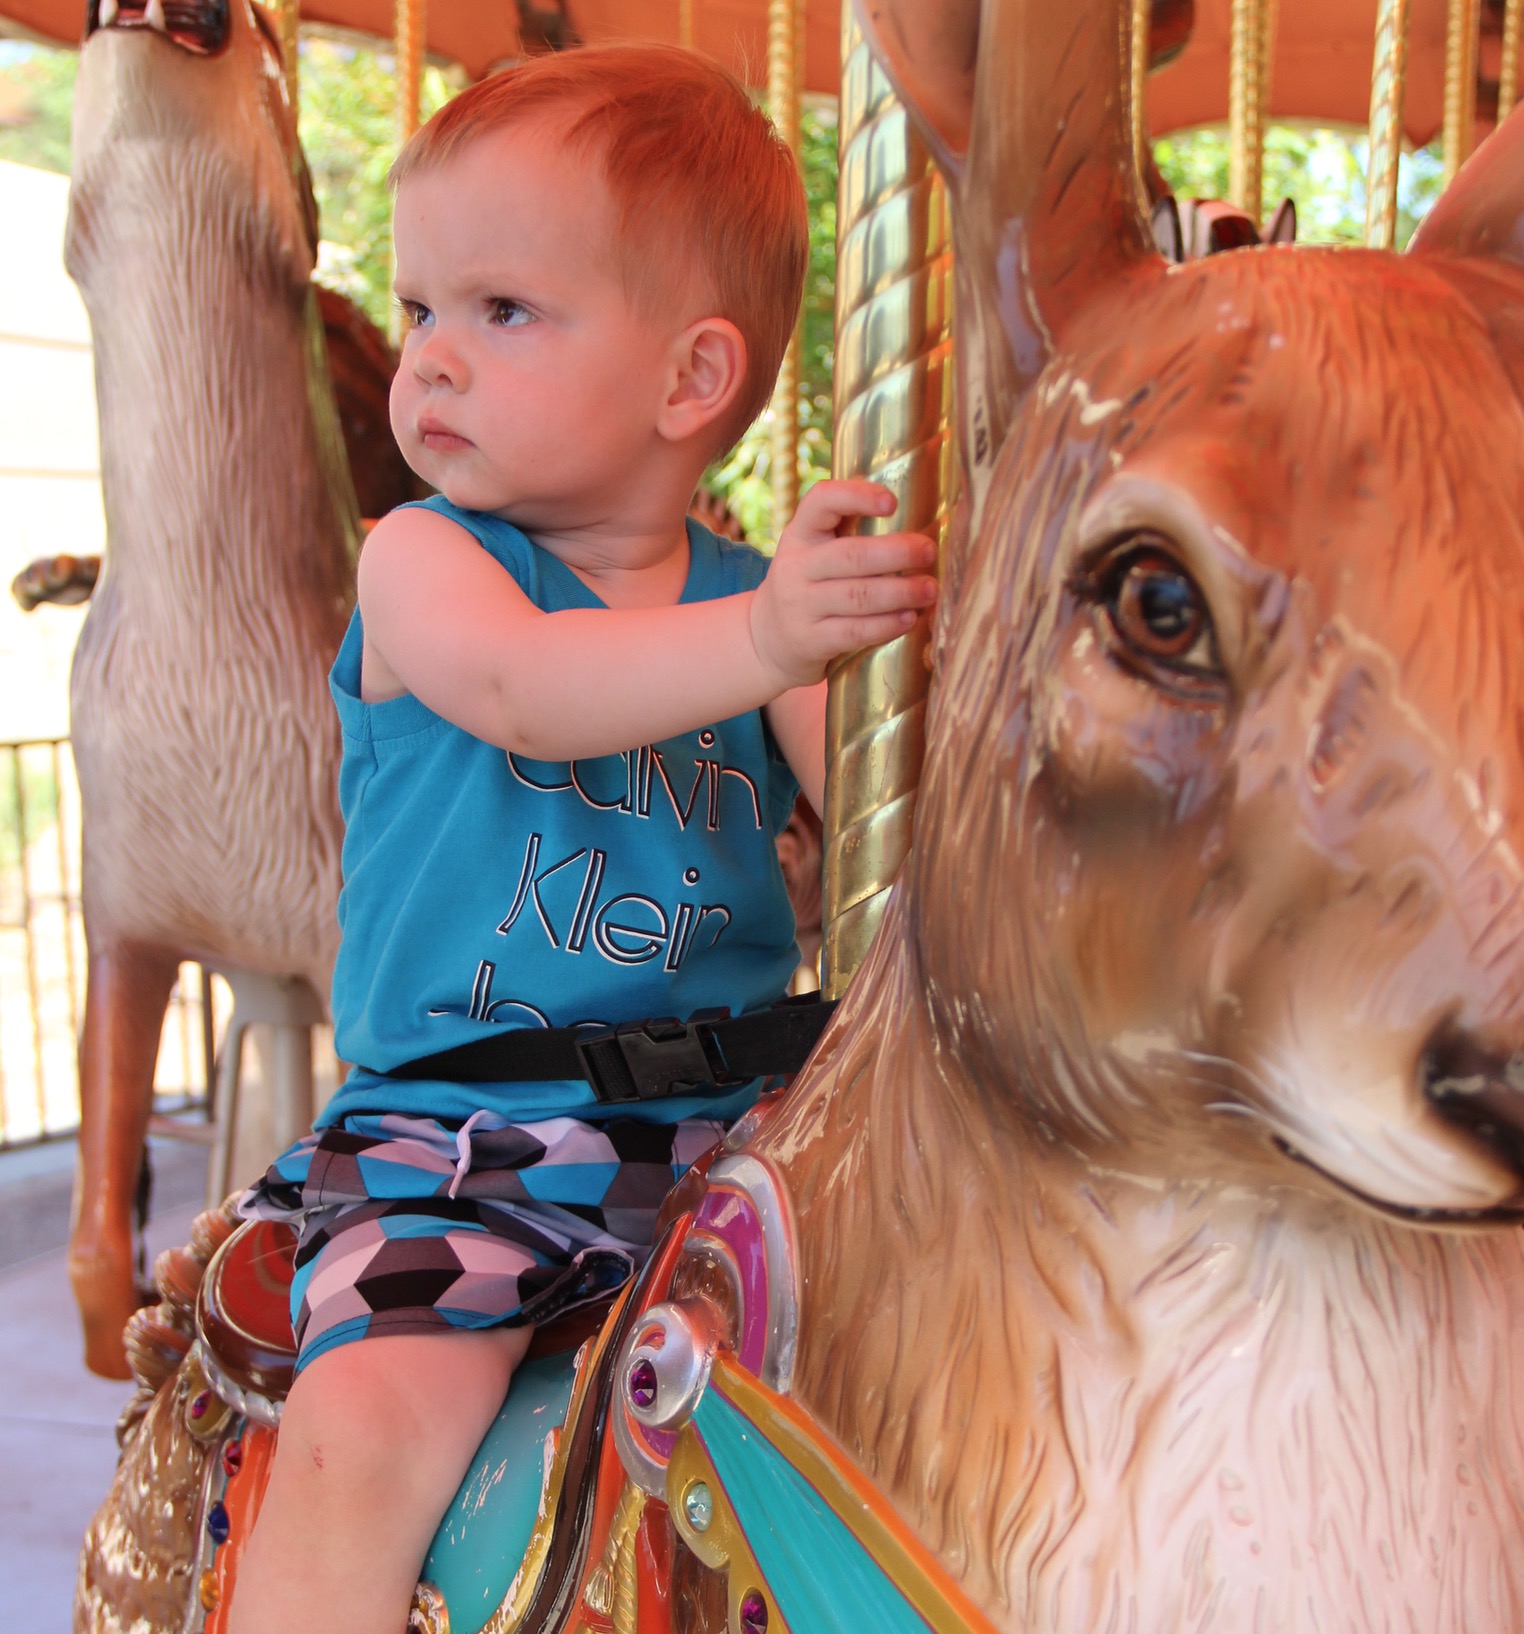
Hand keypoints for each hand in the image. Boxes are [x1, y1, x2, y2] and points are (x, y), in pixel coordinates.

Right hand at [749, 480, 938, 689]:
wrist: (768, 638)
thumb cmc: (810, 584)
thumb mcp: (813, 551)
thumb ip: (849, 532)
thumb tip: (919, 522)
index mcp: (800, 533)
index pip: (821, 502)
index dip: (856, 496)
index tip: (892, 502)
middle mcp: (795, 566)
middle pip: (851, 555)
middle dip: (897, 553)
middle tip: (929, 552)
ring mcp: (800, 605)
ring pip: (857, 596)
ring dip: (900, 592)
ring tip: (929, 589)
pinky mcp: (810, 640)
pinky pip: (854, 632)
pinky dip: (886, 625)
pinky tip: (910, 618)